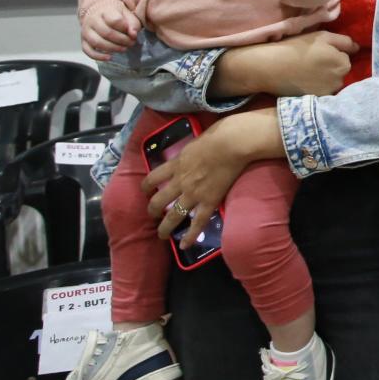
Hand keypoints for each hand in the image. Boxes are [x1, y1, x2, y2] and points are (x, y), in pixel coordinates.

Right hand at [81, 1, 140, 58]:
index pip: (114, 20)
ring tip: (124, 49)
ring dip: (112, 48)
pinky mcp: (83, 41)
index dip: (125, 28)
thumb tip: (133, 34)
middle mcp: (93, 20)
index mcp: (105, 11)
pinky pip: (87, 50)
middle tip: (131, 43)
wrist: (98, 11)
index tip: (133, 33)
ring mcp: (86, 31)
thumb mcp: (127, 13)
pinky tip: (109, 58)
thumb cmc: (116, 14)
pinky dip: (98, 56)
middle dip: (122, 40)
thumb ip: (132, 23)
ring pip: (97, 42)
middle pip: (107, 33)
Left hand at [145, 108, 282, 245]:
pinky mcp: (209, 201)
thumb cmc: (219, 134)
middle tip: (153, 214)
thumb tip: (198, 146)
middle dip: (152, 210)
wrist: (231, 143)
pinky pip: (197, 222)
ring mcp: (193, 193)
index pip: (152, 178)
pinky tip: (184, 245)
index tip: (147, 191)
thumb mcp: (197, 139)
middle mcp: (179, 181)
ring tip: (162, 235)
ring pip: (173, 215)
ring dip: (165, 227)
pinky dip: (190, 235)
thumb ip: (193, 148)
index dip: (146, 186)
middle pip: (158, 200)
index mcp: (176, 164)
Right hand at [221, 30, 356, 97]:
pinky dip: (315, 87)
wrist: (271, 66)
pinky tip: (302, 81)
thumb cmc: (297, 47)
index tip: (317, 52)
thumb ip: (344, 42)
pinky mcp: (315, 100)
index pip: (345, 58)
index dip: (332, 54)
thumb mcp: (323, 36)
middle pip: (339, 72)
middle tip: (310, 62)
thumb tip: (358, 49)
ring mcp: (327, 93)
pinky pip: (321, 92)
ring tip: (305, 71)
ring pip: (331, 83)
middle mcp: (340, 81)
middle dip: (330, 67)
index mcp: (343, 63)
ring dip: (324, 78)